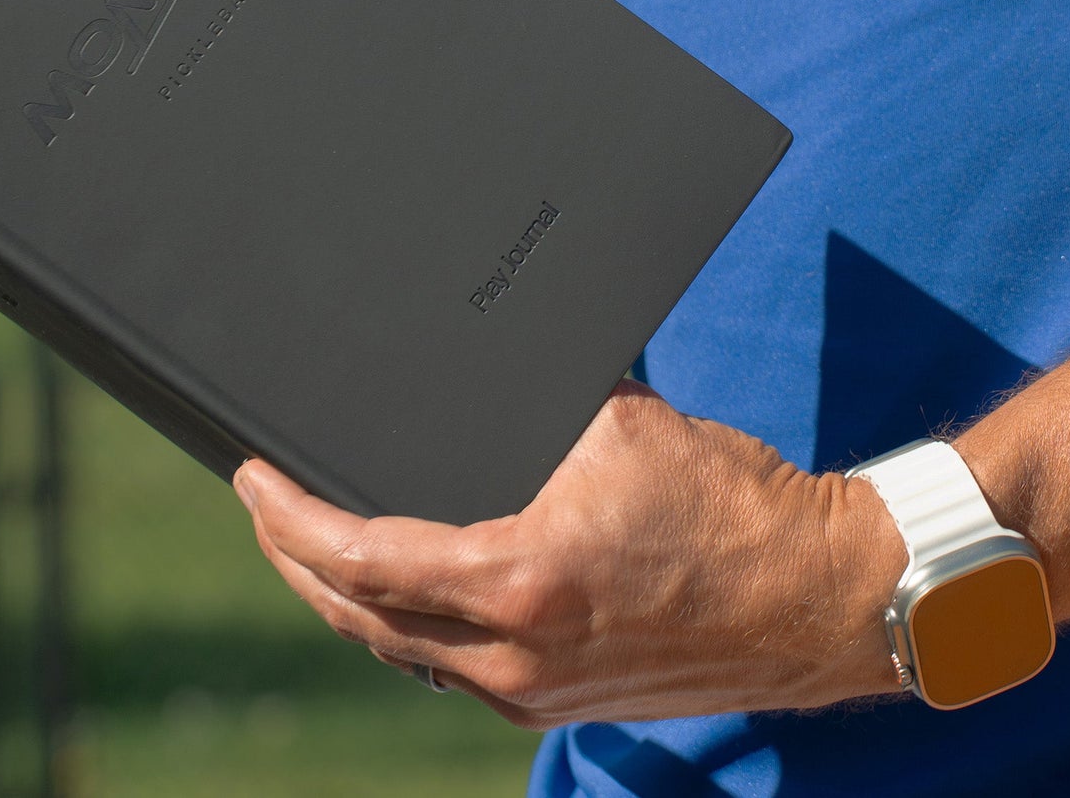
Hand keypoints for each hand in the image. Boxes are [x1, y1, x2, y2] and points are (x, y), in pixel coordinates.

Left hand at [233, 380, 903, 727]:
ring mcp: (532, 691)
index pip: (358, 557)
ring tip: (312, 539)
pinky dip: (402, 624)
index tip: (251, 478)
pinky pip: (447, 668)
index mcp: (517, 582)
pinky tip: (397, 587)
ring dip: (342, 595)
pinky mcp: (560, 700)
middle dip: (294, 559)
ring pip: (397, 648)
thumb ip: (535, 402)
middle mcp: (512, 656)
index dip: (288, 517)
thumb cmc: (730, 508)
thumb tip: (483, 369)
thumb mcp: (618, 425)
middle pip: (357, 614)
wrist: (818, 597)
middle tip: (263, 504)